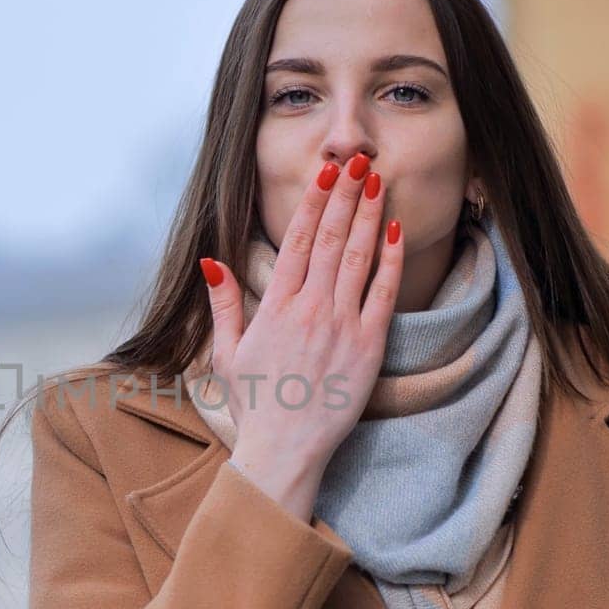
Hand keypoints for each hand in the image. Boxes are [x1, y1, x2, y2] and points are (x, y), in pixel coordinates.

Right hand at [198, 152, 403, 522]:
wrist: (285, 449)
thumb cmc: (256, 404)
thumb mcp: (227, 352)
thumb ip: (223, 302)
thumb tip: (213, 259)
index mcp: (274, 306)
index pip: (296, 241)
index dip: (314, 203)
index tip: (326, 174)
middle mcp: (309, 308)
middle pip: (330, 239)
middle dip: (346, 196)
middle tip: (359, 160)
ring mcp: (341, 325)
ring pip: (358, 257)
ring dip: (369, 215)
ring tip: (378, 180)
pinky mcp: (368, 346)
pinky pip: (382, 293)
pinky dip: (389, 260)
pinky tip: (394, 231)